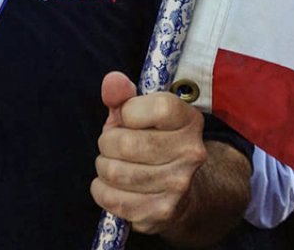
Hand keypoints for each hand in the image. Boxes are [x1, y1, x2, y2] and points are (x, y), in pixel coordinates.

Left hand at [91, 72, 206, 234]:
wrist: (179, 190)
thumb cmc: (152, 142)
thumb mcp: (139, 113)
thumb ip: (123, 95)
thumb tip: (112, 81)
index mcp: (189, 120)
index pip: (156, 108)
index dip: (129, 112)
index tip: (127, 118)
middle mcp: (191, 153)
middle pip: (125, 143)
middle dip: (107, 143)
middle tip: (111, 145)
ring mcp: (179, 185)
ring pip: (114, 172)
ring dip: (103, 168)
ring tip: (113, 165)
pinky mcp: (162, 212)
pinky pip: (113, 199)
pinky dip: (102, 191)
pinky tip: (111, 186)